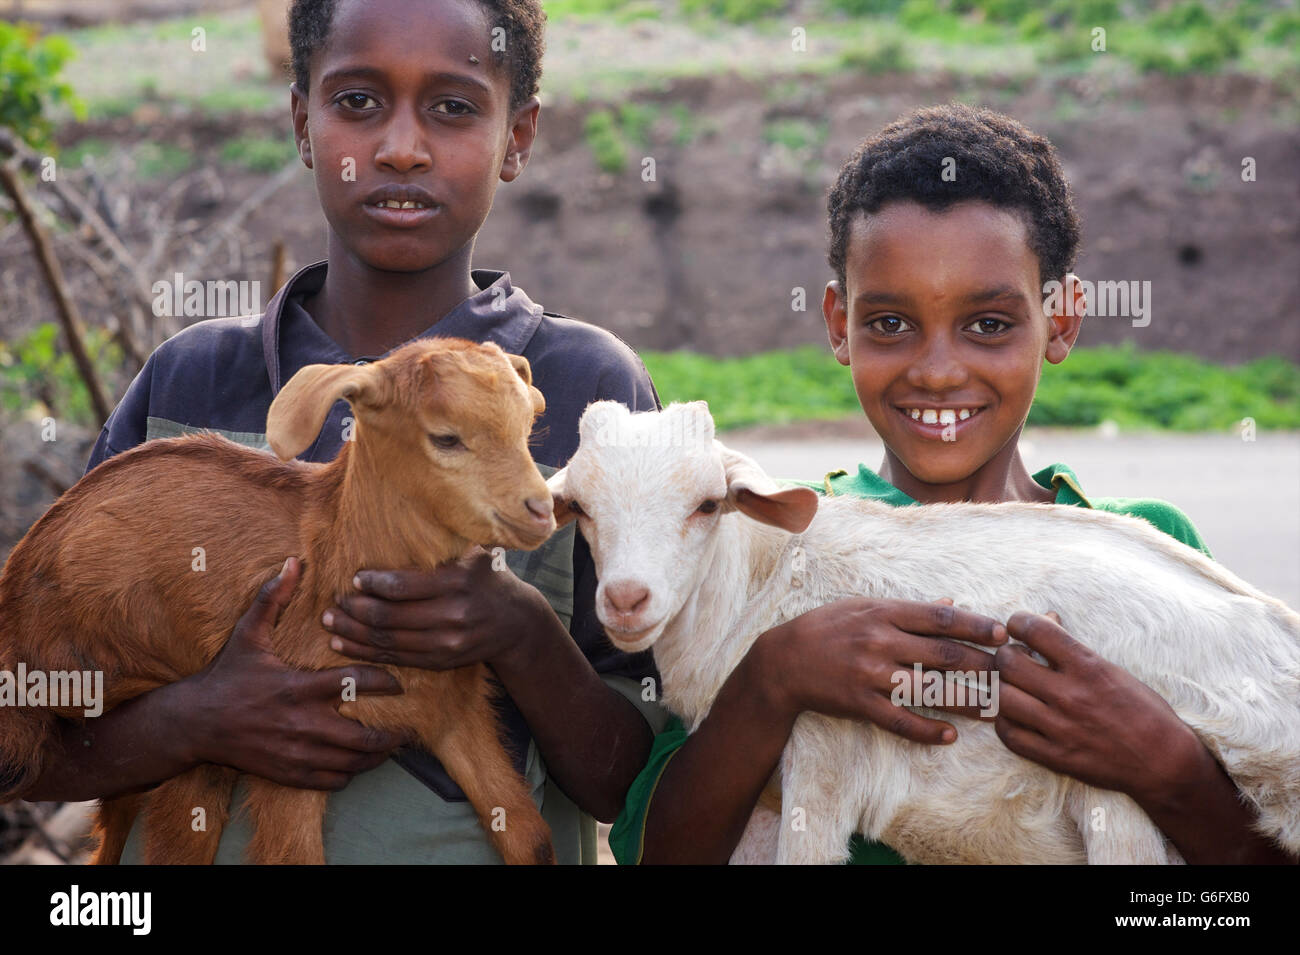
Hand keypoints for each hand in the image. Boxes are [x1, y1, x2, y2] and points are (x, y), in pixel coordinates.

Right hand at [186, 557, 407, 789]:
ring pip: (351, 763)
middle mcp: (301, 723)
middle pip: (362, 736)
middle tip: (405, 726)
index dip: (384, 682)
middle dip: (390, 734)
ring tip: (389, 746)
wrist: (193, 724)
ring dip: (375, 756)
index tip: (399, 683)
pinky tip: (357, 762)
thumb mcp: (247, 633)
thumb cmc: (226, 676)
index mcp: (298, 687)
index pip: (355, 683)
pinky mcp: (287, 773)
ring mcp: (295, 752)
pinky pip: (331, 781)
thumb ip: (273, 598)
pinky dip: (350, 774)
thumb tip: (293, 561)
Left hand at [321, 549, 552, 671]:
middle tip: (334, 601)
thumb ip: (446, 538)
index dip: (373, 584)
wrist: (515, 622)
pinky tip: (343, 644)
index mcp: (458, 581)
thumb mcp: (474, 553)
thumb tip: (413, 505)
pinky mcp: (440, 661)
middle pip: (390, 616)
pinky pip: (395, 658)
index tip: (356, 578)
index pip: (404, 587)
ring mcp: (447, 642)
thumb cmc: (484, 578)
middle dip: (355, 609)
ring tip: (330, 621)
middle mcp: (453, 614)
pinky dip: (365, 652)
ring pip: (388, 640)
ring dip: (352, 632)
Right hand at [755, 596, 1007, 744]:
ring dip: (966, 700)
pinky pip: (900, 720)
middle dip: (982, 665)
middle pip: (943, 655)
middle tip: (1011, 674)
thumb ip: (908, 609)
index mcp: (884, 613)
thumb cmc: (827, 628)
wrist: (783, 660)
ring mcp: (871, 674)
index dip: (975, 625)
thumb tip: (950, 604)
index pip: (940, 618)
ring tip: (993, 708)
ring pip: (929, 690)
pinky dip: (927, 730)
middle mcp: (881, 642)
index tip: (1002, 634)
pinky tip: (950, 736)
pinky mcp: (860, 703)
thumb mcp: (863, 607)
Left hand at [993, 610, 1204, 802]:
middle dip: (1005, 655)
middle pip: (1008, 662)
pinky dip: (1005, 722)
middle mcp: (1071, 695)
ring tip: (1013, 688)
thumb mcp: (1112, 670)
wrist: (1164, 762)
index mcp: (1089, 668)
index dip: (1019, 622)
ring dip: (1002, 688)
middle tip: (1014, 659)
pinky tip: (1015, 716)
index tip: (1018, 626)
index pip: (1036, 630)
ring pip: (1002, 697)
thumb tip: (1047, 618)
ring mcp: (1060, 728)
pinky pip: (1009, 735)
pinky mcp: (1055, 756)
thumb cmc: (1142, 710)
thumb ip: (1074, 647)